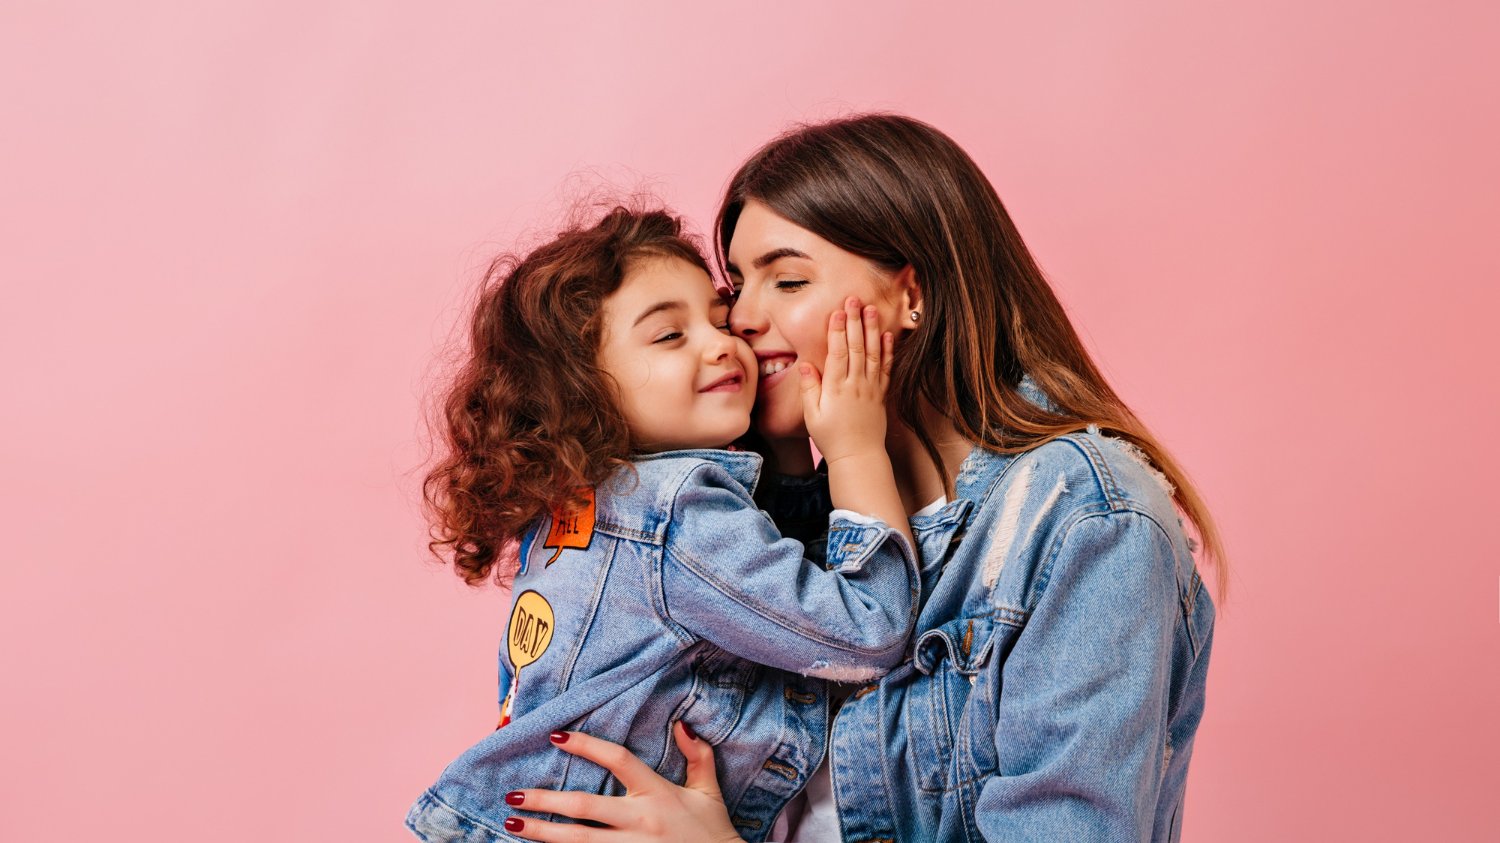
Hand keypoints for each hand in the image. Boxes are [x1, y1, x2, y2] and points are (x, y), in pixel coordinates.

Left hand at [501, 723, 742, 842]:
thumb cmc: (713, 831)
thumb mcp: (708, 790)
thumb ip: (697, 755)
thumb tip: (682, 724)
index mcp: (657, 793)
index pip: (618, 760)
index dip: (587, 746)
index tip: (556, 737)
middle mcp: (640, 820)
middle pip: (584, 807)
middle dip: (544, 800)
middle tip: (512, 795)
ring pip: (577, 840)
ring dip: (541, 832)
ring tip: (512, 824)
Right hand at [799, 297, 893, 465]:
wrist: (859, 457)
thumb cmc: (831, 438)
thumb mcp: (812, 416)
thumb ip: (810, 389)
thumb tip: (805, 365)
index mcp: (836, 389)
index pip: (838, 353)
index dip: (838, 331)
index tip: (837, 311)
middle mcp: (856, 385)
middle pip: (856, 347)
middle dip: (855, 321)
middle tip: (854, 299)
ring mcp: (871, 389)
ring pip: (873, 353)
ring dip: (872, 330)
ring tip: (872, 309)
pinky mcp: (881, 394)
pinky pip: (886, 369)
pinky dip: (887, 351)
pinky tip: (887, 335)